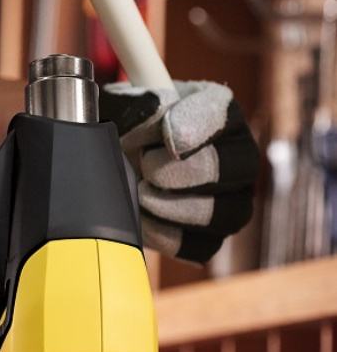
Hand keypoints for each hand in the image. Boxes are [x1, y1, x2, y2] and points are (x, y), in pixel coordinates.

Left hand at [100, 81, 258, 262]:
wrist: (112, 165)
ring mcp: (229, 198)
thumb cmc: (122, 129)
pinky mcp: (210, 235)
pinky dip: (168, 237)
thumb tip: (154, 111)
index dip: (194, 126)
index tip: (166, 136)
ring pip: (229, 213)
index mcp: (215, 110)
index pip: (221, 113)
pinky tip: (141, 221)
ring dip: (177, 208)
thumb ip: (135, 104)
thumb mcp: (120, 108)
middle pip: (239, 166)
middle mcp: (234, 153)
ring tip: (140, 195)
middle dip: (184, 171)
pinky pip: (204, 246)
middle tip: (146, 168)